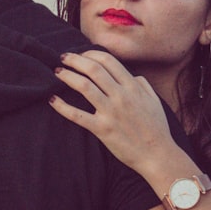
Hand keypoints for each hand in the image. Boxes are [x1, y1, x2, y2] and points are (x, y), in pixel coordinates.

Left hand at [49, 50, 184, 177]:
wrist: (158, 155)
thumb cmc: (157, 129)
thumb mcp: (154, 101)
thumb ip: (142, 85)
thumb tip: (131, 75)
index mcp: (133, 87)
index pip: (108, 61)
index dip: (90, 54)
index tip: (80, 54)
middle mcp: (121, 96)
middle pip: (93, 69)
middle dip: (75, 60)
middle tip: (63, 58)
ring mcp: (111, 112)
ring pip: (84, 86)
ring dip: (67, 76)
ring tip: (57, 73)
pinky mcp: (102, 129)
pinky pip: (77, 115)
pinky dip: (62, 107)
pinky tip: (52, 100)